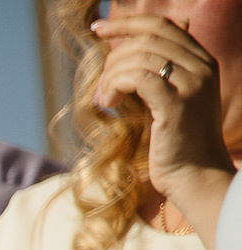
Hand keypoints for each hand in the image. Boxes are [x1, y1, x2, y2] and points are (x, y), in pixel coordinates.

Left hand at [92, 14, 234, 241]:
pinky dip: (115, 87)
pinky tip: (108, 105)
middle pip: (146, 38)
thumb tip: (122, 54)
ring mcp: (192, 85)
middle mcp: (202, 67)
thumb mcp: (168, 99)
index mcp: (202, 60)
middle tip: (100, 86)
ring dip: (110, 76)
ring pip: (138, 57)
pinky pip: (137, 78)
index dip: (126, 23)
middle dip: (113, 57)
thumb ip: (155, 74)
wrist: (194, 175)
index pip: (161, 25)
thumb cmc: (175, 142)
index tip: (98, 29)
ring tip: (104, 100)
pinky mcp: (176, 105)